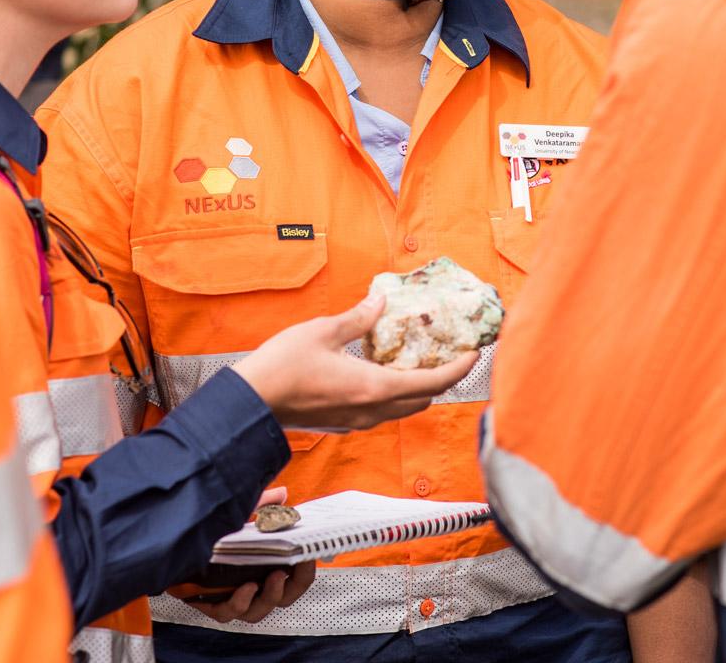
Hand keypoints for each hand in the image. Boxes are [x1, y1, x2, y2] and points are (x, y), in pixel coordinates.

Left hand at [169, 489, 311, 623]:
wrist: (173, 540)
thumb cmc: (210, 530)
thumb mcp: (239, 513)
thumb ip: (262, 505)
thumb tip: (282, 495)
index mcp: (264, 566)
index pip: (295, 578)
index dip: (305, 571)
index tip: (308, 556)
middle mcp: (252, 585)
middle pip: (281, 599)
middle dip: (290, 587)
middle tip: (289, 571)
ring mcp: (232, 596)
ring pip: (257, 611)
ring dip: (268, 597)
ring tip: (269, 580)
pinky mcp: (211, 603)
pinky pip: (228, 612)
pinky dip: (239, 602)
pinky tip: (244, 588)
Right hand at [232, 294, 479, 430]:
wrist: (252, 403)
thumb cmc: (284, 365)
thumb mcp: (323, 331)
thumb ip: (358, 318)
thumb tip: (380, 301)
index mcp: (374, 388)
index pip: (432, 383)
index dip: (458, 368)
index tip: (473, 352)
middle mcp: (371, 411)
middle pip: (422, 400)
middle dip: (442, 379)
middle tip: (450, 353)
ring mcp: (357, 422)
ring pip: (402, 409)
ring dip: (418, 388)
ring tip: (420, 360)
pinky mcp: (343, 424)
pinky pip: (381, 412)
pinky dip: (394, 394)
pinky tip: (384, 373)